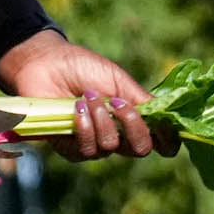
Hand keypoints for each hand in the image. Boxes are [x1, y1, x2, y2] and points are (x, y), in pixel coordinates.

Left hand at [0, 31, 157, 158]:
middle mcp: (118, 136)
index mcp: (133, 120)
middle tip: (118, 103)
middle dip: (133, 126)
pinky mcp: (70, 149)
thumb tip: (167, 116)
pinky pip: (86, 149)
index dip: (168, 139)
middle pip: (140, 149)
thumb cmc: (83, 68)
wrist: (45, 64)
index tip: (165, 124)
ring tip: (88, 96)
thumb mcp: (118, 80)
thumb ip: (142, 100)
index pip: (160, 142)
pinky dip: (84, 127)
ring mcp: (94, 144)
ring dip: (102, 120)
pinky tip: (76, 107)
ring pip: (111, 147)